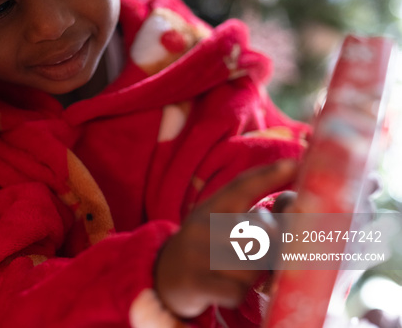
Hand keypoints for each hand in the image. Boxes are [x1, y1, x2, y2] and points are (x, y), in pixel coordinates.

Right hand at [154, 160, 297, 318]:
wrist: (163, 276)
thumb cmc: (206, 248)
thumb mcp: (222, 224)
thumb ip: (257, 216)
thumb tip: (294, 202)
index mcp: (211, 207)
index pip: (241, 186)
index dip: (268, 175)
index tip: (294, 164)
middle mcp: (202, 226)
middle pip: (261, 234)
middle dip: (271, 249)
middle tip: (260, 256)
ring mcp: (196, 254)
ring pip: (252, 267)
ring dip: (252, 276)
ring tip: (235, 272)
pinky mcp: (194, 282)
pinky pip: (236, 292)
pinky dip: (236, 294)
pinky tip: (224, 287)